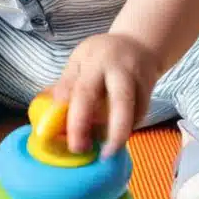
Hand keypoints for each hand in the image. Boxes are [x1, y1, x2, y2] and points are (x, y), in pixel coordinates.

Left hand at [52, 33, 158, 157]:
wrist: (138, 43)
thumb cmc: (100, 55)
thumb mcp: (79, 61)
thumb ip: (67, 86)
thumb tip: (48, 118)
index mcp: (95, 61)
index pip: (84, 91)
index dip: (78, 121)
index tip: (73, 145)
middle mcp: (120, 69)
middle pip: (121, 103)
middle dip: (113, 133)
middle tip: (102, 156)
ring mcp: (139, 80)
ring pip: (134, 113)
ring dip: (120, 134)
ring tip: (108, 149)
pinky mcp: (151, 92)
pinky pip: (140, 116)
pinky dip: (128, 129)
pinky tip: (117, 134)